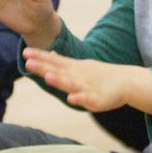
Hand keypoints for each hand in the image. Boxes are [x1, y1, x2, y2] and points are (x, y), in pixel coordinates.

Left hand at [22, 49, 149, 112]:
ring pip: (72, 84)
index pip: (54, 61)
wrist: (126, 81)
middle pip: (59, 71)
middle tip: (29, 62)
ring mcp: (87, 87)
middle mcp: (78, 76)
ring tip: (48, 77)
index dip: (40, 57)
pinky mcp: (97, 99)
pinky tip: (72, 99)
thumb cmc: (100, 75)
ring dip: (60, 80)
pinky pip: (87, 100)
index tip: (25, 53)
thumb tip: (50, 54)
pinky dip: (80, 99)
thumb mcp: (79, 66)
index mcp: (73, 69)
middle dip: (44, 68)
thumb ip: (63, 62)